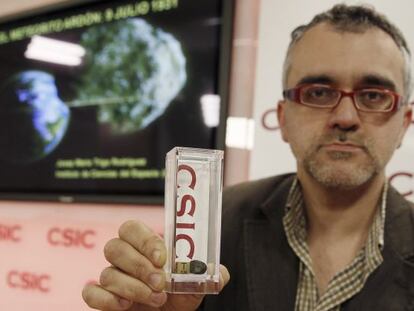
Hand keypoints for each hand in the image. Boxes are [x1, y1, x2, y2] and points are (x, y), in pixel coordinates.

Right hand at [82, 220, 229, 310]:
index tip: (162, 257)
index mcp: (144, 245)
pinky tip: (125, 307)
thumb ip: (209, 274)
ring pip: (107, 272)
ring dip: (132, 288)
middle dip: (139, 266)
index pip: (131, 228)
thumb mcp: (196, 284)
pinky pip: (91, 293)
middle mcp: (124, 257)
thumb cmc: (179, 294)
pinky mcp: (101, 298)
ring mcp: (111, 276)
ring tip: (156, 300)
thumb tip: (220, 273)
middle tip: (160, 283)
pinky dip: (106, 299)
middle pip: (115, 247)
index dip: (144, 239)